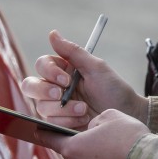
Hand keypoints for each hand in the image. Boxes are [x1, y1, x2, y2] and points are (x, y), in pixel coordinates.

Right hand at [21, 30, 145, 129]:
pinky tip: (83, 121)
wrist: (126, 116)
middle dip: (44, 91)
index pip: (42, 65)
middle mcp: (55, 88)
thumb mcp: (96, 68)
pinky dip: (67, 121)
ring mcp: (55, 108)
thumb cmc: (114, 89)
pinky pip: (50, 123)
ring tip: (84, 110)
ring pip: (41, 106)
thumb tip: (52, 33)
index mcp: (63, 70)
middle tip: (61, 96)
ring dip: (63, 110)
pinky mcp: (59, 125)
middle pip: (31, 86)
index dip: (49, 72)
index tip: (66, 79)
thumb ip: (73, 52)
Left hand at [35, 109, 149, 158]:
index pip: (51, 140)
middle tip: (106, 141)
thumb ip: (95, 122)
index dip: (44, 134)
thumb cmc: (130, 138)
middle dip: (86, 148)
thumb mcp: (111, 116)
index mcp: (73, 149)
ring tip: (118, 154)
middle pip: (75, 155)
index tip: (37, 131)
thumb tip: (93, 131)